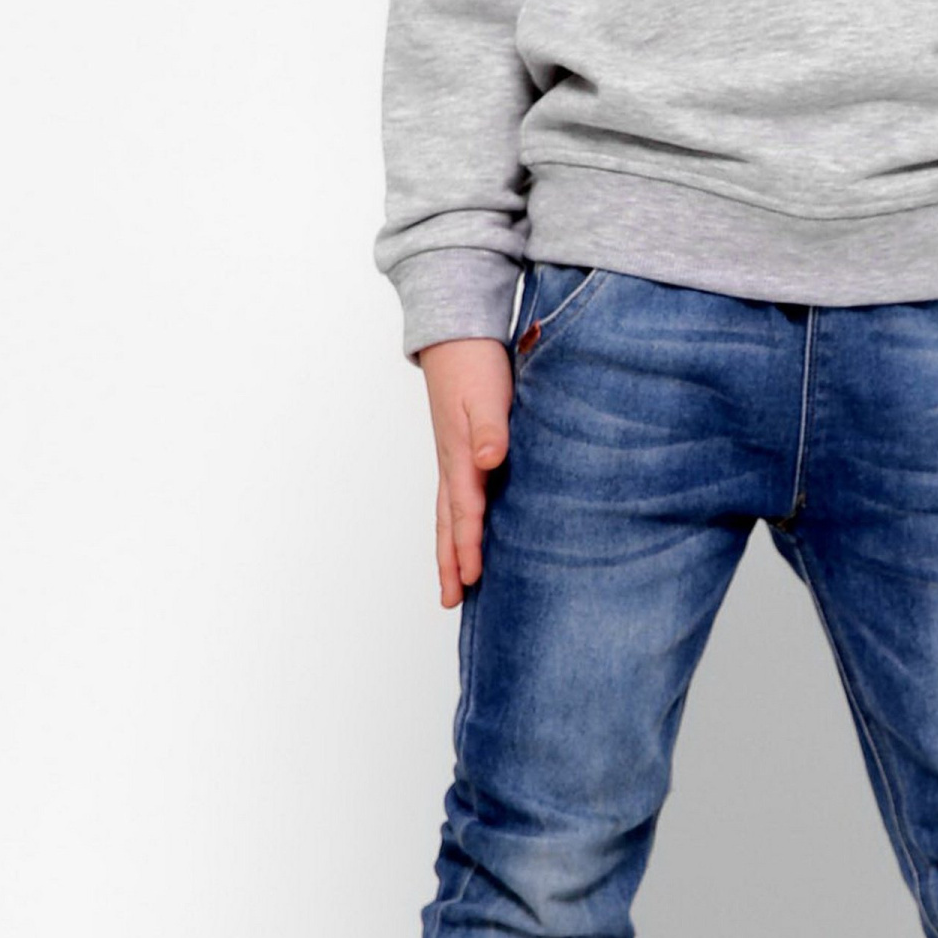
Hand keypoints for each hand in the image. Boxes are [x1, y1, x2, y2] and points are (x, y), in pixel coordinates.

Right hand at [416, 336, 514, 605]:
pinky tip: (469, 533)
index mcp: (460, 455)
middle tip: (451, 601)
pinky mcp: (462, 449)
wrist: (457, 335)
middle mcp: (453, 462)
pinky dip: (458, 522)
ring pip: (449, 513)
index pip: (466, 511)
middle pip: (448, 522)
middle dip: (450, 562)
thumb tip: (487, 461)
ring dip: (450, 547)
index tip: (474, 579)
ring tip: (454, 581)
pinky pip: (458, 496)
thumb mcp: (487, 394)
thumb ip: (489, 429)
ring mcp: (454, 457)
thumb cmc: (474, 364)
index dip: (470, 546)